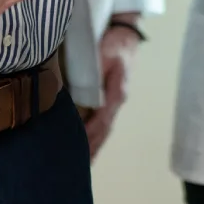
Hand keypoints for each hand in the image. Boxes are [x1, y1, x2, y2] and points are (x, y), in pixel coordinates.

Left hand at [82, 21, 140, 158]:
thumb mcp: (105, 53)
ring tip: (85, 165)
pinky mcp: (111, 100)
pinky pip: (103, 123)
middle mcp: (117, 101)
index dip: (90, 133)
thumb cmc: (114, 44)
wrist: (126, 36)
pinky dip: (96, 136)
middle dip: (93, 148)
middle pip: (104, 130)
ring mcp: (115, 102)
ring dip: (95, 146)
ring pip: (105, 129)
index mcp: (116, 93)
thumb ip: (97, 70)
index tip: (78, 146)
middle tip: (80, 167)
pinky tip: (89, 146)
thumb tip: (91, 93)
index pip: (102, 119)